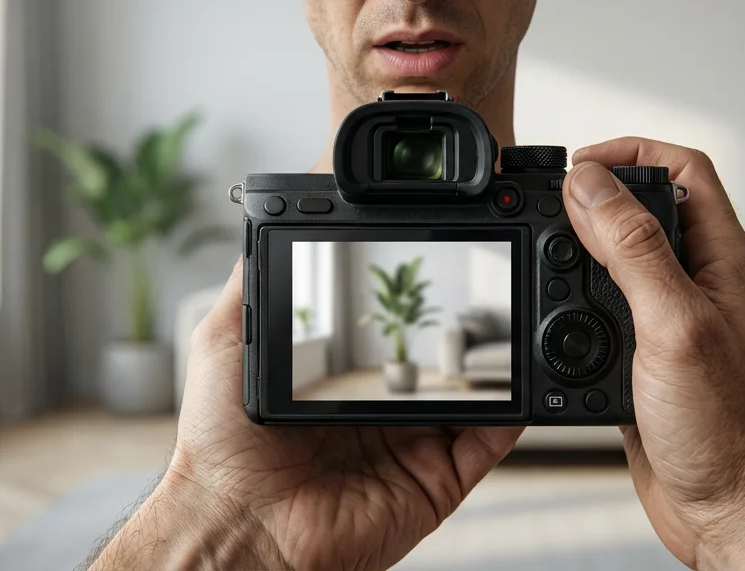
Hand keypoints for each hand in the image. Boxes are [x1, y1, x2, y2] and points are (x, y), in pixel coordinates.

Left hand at [89, 260, 522, 570]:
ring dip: (497, 362)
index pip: (394, 329)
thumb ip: (249, 280)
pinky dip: (513, 414)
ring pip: (474, 394)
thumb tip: (266, 218)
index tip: (433, 254)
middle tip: (482, 285)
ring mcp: (414, 445)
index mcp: (343, 378)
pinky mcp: (437, 479)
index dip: (417, 298)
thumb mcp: (226, 339)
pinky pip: (489, 442)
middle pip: (440, 358)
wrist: (240, 525)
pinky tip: (521, 380)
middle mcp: (383, 410)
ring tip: (511, 322)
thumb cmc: (222, 448)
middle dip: (464, 326)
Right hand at [563, 138, 744, 569]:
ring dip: (581, 250)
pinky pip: (607, 313)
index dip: (632, 152)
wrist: (732, 510)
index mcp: (722, 260)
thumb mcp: (675, 323)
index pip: (685, 171)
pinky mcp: (649, 361)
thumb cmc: (729, 428)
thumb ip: (634, 249)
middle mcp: (702, 284)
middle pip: (647, 209)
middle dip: (596, 197)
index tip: (580, 163)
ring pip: (622, 261)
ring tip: (545, 250)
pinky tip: (555, 318)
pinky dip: (574, 306)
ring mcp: (676, 323)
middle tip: (550, 204)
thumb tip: (592, 184)